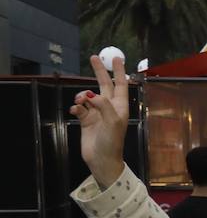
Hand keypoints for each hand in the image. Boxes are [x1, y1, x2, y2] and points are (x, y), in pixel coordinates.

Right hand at [70, 54, 129, 187]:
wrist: (101, 160)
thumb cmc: (112, 142)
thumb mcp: (112, 122)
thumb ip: (103, 105)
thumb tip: (91, 94)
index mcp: (120, 107)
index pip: (120, 85)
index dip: (119, 71)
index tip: (116, 58)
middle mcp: (109, 108)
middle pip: (104, 85)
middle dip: (99, 72)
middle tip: (93, 57)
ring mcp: (97, 113)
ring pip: (88, 96)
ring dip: (82, 95)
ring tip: (80, 102)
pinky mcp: (86, 120)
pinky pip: (79, 107)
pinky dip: (76, 107)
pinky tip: (75, 111)